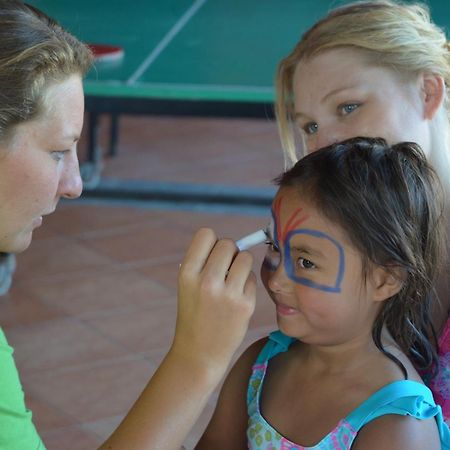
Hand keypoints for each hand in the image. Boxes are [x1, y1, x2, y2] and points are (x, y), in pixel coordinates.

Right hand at [172, 228, 255, 373]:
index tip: (213, 254)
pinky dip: (246, 283)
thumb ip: (203, 262)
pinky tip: (236, 298)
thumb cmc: (194, 314)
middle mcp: (207, 281)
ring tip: (232, 281)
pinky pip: (252, 278)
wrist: (199, 353)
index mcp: (187, 273)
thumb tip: (230, 243)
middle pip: (228, 243)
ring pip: (245, 257)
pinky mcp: (245, 304)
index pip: (206, 234)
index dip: (212, 241)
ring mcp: (228, 293)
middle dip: (229, 252)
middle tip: (225, 269)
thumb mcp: (187, 286)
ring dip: (241, 265)